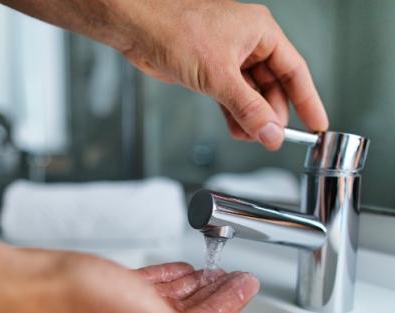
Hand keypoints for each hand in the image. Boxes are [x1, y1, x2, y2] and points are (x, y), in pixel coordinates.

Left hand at [0, 0, 327, 148]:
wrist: (139, 30)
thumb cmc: (176, 32)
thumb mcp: (219, 76)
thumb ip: (248, 108)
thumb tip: (271, 133)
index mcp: (260, 33)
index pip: (294, 71)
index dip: (307, 100)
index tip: (317, 124)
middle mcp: (248, 45)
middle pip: (272, 87)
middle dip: (271, 115)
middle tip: (269, 139)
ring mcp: (228, 59)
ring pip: (251, 96)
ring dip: (252, 119)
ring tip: (250, 137)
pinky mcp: (210, 72)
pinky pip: (231, 98)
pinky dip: (234, 115)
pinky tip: (237, 130)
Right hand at [0, 180, 257, 312]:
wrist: (32, 289)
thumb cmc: (81, 309)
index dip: (231, 303)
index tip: (247, 282)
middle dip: (216, 294)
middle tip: (235, 275)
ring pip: (171, 299)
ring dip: (194, 285)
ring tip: (213, 271)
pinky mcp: (109, 294)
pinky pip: (149, 286)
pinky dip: (167, 277)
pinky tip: (178, 271)